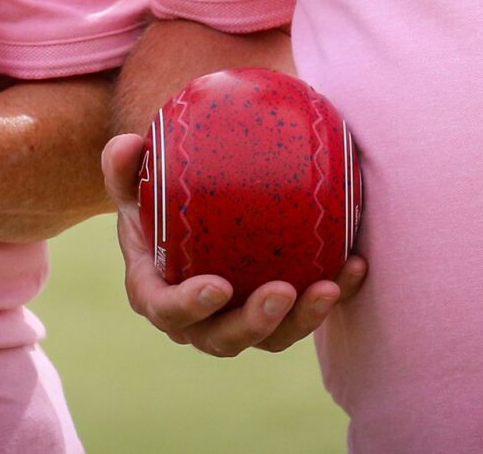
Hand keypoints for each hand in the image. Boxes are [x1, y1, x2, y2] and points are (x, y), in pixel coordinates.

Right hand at [100, 132, 364, 356]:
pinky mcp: (279, 313)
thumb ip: (124, 165)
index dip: (191, 306)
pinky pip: (307, 311)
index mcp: (157, 293)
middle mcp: (199, 320)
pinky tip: (357, 263)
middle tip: (284, 290)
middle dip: (256, 322)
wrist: (186, 212)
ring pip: (272, 336)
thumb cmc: (156, 195)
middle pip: (225, 337)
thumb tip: (126, 146)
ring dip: (303, 319)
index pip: (168, 310)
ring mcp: (241, 321)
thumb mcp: (134, 179)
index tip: (219, 285)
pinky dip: (336, 293)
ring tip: (331, 285)